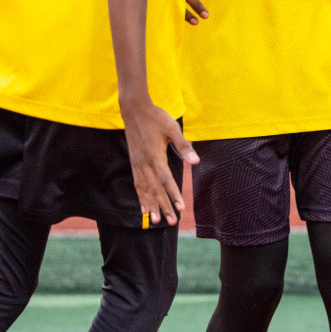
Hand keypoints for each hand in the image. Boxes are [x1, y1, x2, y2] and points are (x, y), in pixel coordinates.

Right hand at [121, 98, 196, 226]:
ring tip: (157, 220)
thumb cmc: (156, 118)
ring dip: (152, 205)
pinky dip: (141, 197)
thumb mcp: (173, 129)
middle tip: (172, 221)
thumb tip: (196, 161)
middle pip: (155, 189)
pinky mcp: (134, 163)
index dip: (173, 195)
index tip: (181, 208)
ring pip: (145, 189)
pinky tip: (144, 208)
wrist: (134, 110)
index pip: (165, 180)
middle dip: (164, 206)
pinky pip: (137, 184)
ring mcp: (137, 164)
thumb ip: (184, 146)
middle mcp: (144, 163)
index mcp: (155, 156)